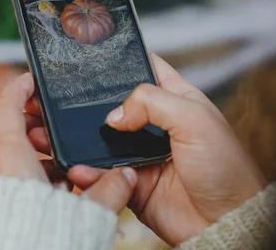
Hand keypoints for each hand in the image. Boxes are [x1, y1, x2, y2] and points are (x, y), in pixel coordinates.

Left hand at [0, 72, 137, 214]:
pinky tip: (39, 195)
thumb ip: (107, 192)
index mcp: (6, 159)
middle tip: (50, 130)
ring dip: (21, 155)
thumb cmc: (37, 243)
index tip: (30, 80)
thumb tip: (126, 176)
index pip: (6, 107)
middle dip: (24, 125)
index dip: (19, 88)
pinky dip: (12, 177)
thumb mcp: (82, 214)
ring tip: (53, 170)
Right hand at [27, 55, 265, 245]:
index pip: (142, 68)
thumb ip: (151, 103)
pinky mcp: (131, 179)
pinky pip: (101, 171)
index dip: (119, 61)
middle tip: (57, 98)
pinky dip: (87, 170)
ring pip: (101, 138)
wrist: (224, 220)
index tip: (89, 54)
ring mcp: (140, 151)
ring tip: (50, 130)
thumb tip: (114, 114)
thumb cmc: (225, 166)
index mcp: (174, 98)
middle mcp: (154, 123)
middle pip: (113, 104)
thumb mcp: (194, 118)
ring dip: (78, 137)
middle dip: (86, 103)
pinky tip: (78, 167)